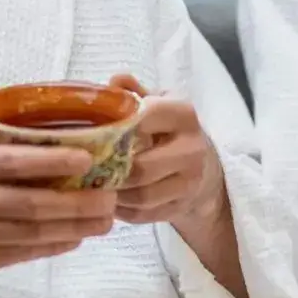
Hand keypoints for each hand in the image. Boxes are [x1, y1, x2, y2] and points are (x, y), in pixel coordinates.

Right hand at [0, 137, 119, 297]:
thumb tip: (33, 125)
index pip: (15, 161)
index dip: (55, 160)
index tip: (89, 158)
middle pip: (35, 202)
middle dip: (79, 202)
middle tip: (111, 199)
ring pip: (35, 231)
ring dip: (75, 228)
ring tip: (104, 222)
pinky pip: (23, 254)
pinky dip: (53, 246)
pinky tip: (74, 240)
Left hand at [108, 72, 226, 228]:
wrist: (206, 170)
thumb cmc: (171, 131)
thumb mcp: (159, 105)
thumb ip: (135, 93)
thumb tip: (113, 82)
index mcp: (184, 115)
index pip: (148, 117)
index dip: (118, 125)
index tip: (99, 130)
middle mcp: (192, 149)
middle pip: (142, 167)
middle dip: (112, 169)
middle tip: (90, 166)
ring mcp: (189, 182)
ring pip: (141, 196)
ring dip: (114, 193)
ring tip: (97, 185)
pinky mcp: (181, 207)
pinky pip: (143, 215)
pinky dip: (122, 210)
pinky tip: (111, 200)